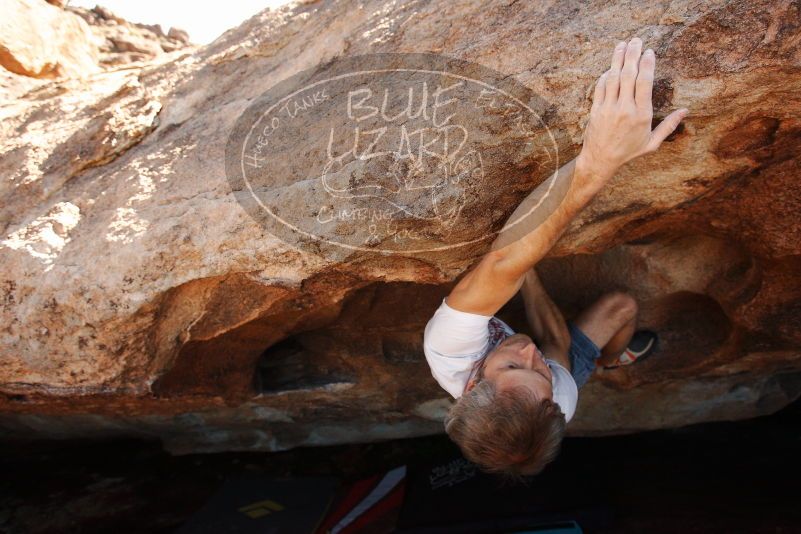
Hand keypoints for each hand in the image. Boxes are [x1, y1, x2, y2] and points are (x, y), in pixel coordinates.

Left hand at [576, 37, 687, 188]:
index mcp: (641, 115)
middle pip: (629, 75)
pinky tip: (611, 66)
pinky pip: (600, 87)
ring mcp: (608, 108)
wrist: (600, 161)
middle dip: (633, 55)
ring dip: (618, 59)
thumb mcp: (651, 143)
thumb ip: (668, 126)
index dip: (647, 64)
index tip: (649, 52)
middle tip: (637, 40)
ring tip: (623, 45)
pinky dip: (605, 75)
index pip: (644, 83)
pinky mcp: (596, 110)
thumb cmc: (628, 152)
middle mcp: (625, 109)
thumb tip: (685, 111)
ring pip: (613, 78)